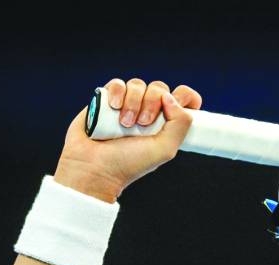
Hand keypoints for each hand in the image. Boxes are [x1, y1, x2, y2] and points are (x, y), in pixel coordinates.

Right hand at [53, 77, 202, 201]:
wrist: (93, 166)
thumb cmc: (128, 164)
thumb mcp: (164, 149)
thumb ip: (179, 124)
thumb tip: (171, 97)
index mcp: (166, 124)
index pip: (184, 98)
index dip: (185, 98)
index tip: (174, 110)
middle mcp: (149, 112)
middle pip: (160, 88)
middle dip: (152, 103)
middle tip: (142, 124)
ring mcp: (128, 104)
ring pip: (138, 84)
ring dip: (133, 102)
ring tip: (124, 123)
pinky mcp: (107, 99)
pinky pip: (118, 83)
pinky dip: (117, 93)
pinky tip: (113, 108)